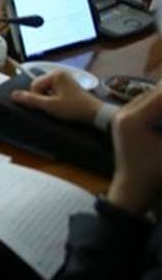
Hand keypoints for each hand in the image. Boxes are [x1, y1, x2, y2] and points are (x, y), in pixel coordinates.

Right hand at [11, 70, 102, 124]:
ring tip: (61, 107)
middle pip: (39, 86)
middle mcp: (59, 73)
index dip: (37, 98)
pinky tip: (64, 105)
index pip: (34, 85)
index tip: (48, 106)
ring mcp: (65, 79)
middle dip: (44, 98)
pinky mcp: (69, 85)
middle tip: (55, 107)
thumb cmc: (74, 108)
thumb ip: (31, 99)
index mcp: (54, 74)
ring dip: (50, 99)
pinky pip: (54, 91)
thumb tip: (13, 95)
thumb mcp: (50, 105)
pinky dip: (55, 99)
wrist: (95, 114)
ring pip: (46, 90)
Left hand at [107, 85, 161, 215]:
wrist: (133, 186)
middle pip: (155, 93)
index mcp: (133, 120)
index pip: (161, 98)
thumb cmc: (155, 172)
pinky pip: (145, 103)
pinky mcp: (124, 117)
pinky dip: (159, 104)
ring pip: (150, 96)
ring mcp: (121, 114)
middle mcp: (123, 113)